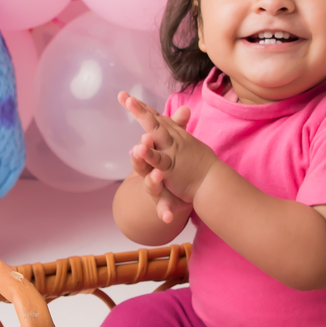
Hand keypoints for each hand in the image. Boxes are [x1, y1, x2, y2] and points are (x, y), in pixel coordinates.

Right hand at [118, 91, 213, 226]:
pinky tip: (167, 218)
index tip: (145, 131)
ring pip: (150, 185)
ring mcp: (156, 189)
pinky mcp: (164, 204)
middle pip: (141, 163)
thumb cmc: (170, 165)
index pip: (144, 144)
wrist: (174, 192)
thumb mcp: (173, 146)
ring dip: (152, 181)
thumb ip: (178, 128)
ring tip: (157, 176)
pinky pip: (162, 209)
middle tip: (140, 149)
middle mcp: (149, 172)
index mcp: (152, 156)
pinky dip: (164, 213)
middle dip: (140, 156)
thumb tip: (185, 108)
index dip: (143, 139)